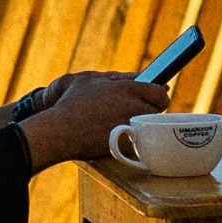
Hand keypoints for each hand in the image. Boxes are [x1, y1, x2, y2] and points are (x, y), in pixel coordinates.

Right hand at [19, 72, 167, 170]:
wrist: (61, 131)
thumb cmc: (71, 104)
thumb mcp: (89, 80)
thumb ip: (114, 77)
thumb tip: (136, 76)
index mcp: (127, 88)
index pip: (160, 92)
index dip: (158, 96)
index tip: (154, 99)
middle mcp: (134, 106)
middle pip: (158, 111)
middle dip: (149, 110)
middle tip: (135, 112)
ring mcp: (133, 127)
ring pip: (151, 127)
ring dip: (144, 125)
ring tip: (128, 125)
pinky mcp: (129, 145)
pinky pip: (142, 143)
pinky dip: (135, 141)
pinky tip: (122, 138)